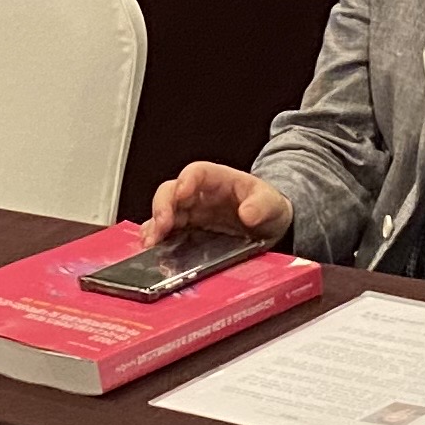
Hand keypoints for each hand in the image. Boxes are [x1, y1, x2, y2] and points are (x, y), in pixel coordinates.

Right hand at [148, 164, 293, 249]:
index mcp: (218, 180)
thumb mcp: (271, 203)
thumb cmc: (266, 207)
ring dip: (154, 227)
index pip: (197, 172)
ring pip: (163, 213)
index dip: (186, 180)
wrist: (268, 225)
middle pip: (171, 191)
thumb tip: (248, 213)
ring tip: (152, 243)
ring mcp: (190, 213)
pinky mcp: (187, 232)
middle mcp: (198, 195)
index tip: (182, 193)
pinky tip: (154, 252)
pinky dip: (157, 241)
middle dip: (162, 207)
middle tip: (161, 226)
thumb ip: (261, 205)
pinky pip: (166, 233)